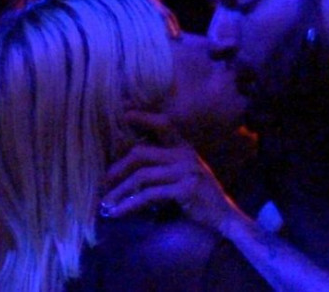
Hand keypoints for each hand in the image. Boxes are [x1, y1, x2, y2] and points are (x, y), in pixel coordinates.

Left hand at [101, 110, 241, 231]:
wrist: (224, 216)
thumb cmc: (199, 194)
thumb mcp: (184, 171)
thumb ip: (163, 161)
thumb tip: (129, 159)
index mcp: (183, 147)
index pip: (162, 123)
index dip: (141, 116)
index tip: (121, 112)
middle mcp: (184, 155)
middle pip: (141, 152)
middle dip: (118, 167)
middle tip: (103, 181)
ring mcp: (185, 171)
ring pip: (141, 176)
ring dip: (120, 191)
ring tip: (105, 203)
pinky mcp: (184, 190)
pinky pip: (149, 195)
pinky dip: (129, 205)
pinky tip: (117, 213)